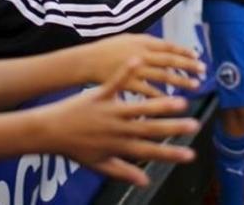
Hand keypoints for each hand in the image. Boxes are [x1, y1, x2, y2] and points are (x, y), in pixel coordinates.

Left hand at [36, 59, 197, 186]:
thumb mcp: (99, 165)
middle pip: (150, 129)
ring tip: (179, 99)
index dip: (171, 154)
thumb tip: (146, 181)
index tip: (191, 154)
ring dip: (160, 103)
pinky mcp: (98, 95)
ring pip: (139, 107)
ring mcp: (109, 111)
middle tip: (194, 125)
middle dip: (174, 128)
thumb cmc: (75, 148)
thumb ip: (123, 171)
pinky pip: (115, 82)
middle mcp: (117, 129)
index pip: (150, 152)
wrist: (49, 131)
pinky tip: (139, 61)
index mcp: (119, 146)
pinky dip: (126, 71)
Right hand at [75, 34, 205, 96]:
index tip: (197, 57)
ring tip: (194, 87)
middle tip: (203, 71)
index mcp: (142, 42)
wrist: (86, 61)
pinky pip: (147, 92)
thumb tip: (166, 50)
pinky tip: (172, 102)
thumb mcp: (128, 40)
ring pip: (162, 76)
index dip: (184, 51)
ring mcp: (134, 70)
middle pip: (169, 60)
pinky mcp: (128, 85)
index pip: (168, 46)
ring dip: (180, 81)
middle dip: (187, 66)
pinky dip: (160, 96)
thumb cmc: (108, 50)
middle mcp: (140, 54)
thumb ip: (148, 45)